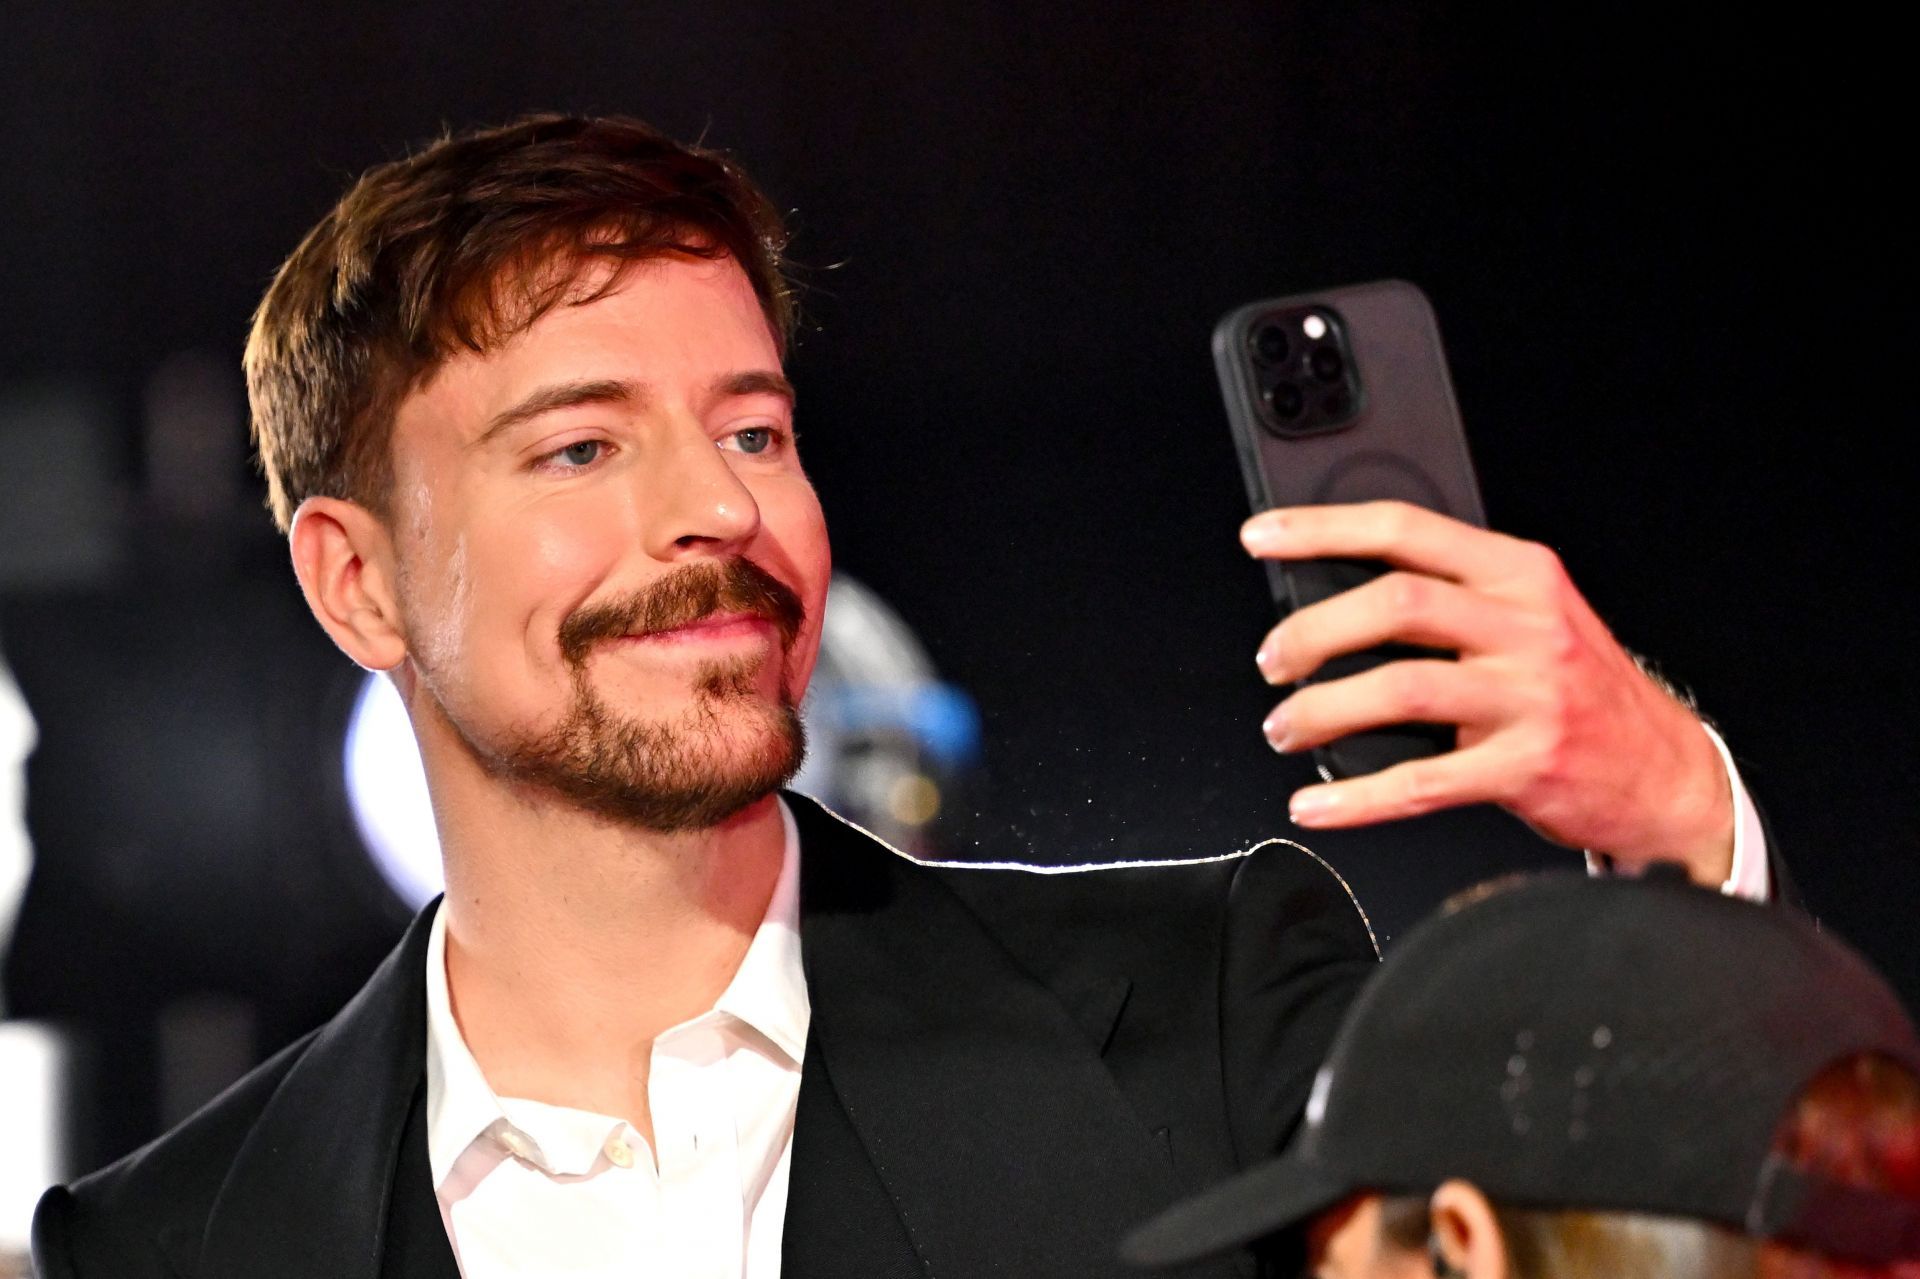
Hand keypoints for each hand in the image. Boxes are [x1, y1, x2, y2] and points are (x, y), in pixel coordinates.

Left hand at [1243, 501, 1732, 886]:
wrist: (1667, 771)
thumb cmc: (1580, 691)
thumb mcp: (1532, 616)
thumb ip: (1453, 597)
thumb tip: (1335, 598)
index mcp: (1520, 575)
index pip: (1407, 531)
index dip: (1323, 528)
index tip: (1263, 536)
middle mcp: (1527, 626)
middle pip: (1396, 603)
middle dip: (1313, 631)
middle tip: (1272, 660)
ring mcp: (1530, 697)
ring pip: (1399, 688)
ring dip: (1321, 710)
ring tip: (1285, 726)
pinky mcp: (1527, 767)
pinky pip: (1421, 784)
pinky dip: (1355, 799)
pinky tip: (1318, 803)